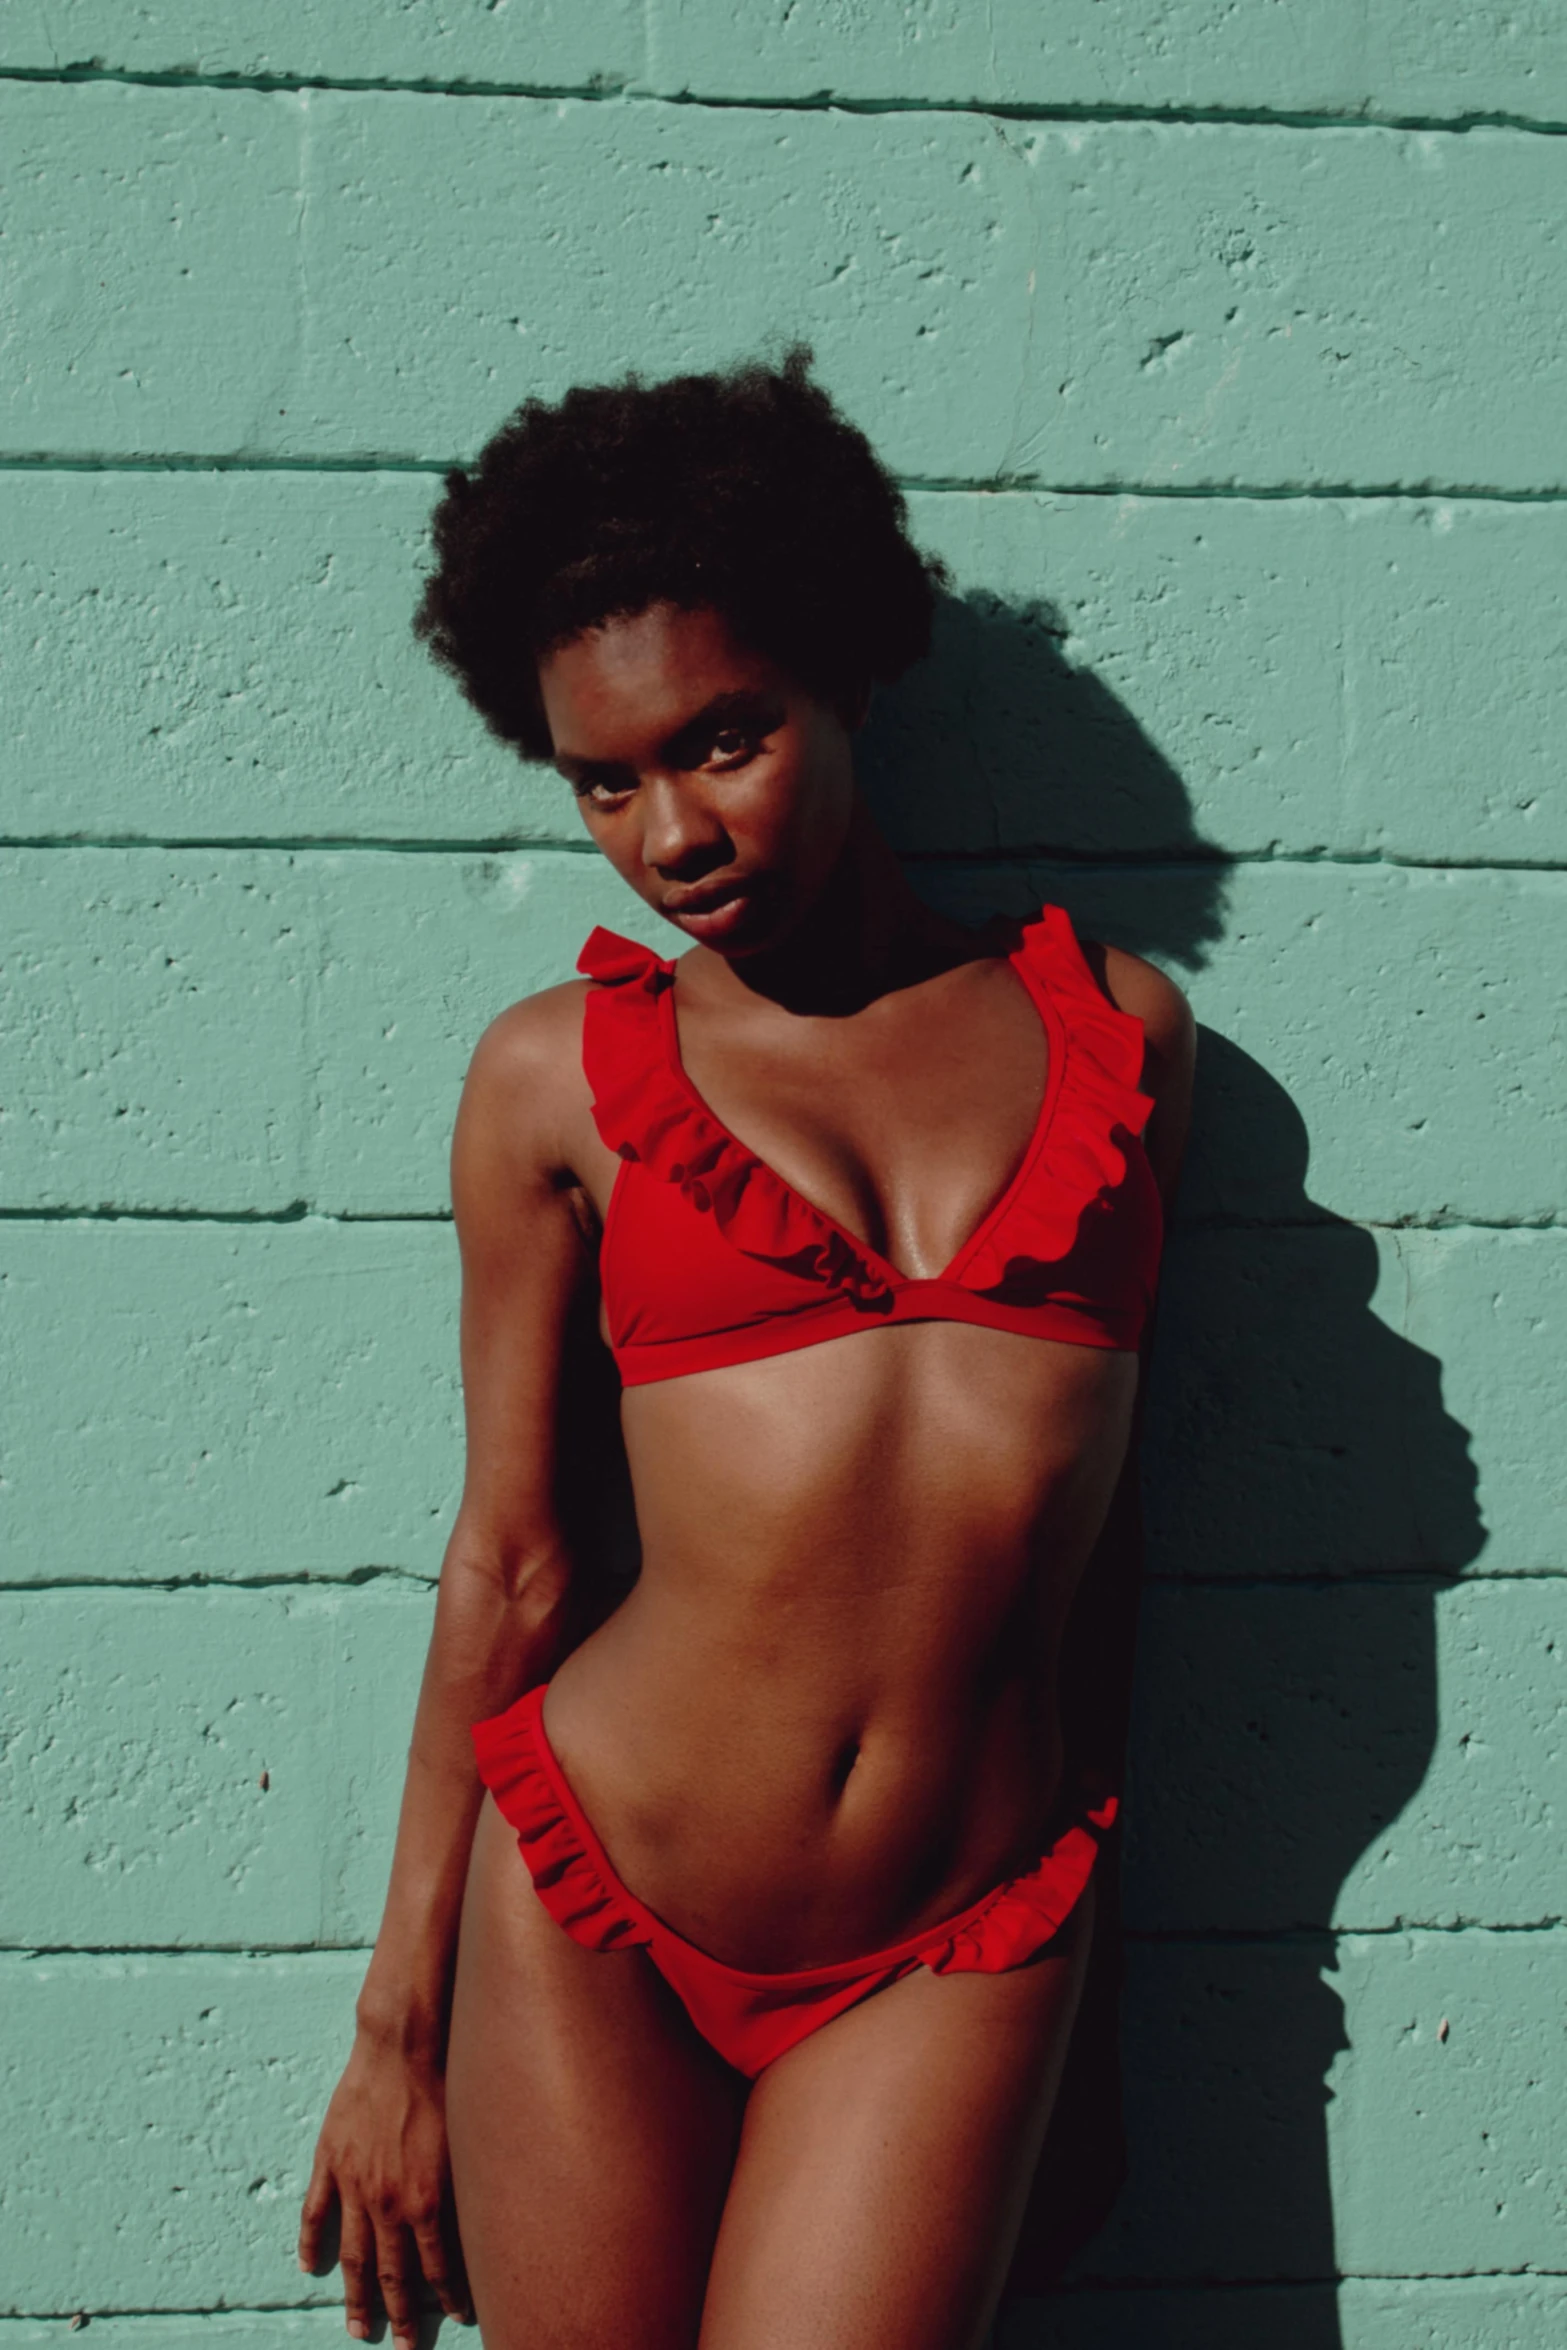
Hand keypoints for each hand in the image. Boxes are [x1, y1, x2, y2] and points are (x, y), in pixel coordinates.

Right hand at [299, 2030, 470, 2344]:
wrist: (403, 2047)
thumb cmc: (446, 2085)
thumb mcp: (467, 2145)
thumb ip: (465, 2191)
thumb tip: (479, 2225)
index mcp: (427, 2202)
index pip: (438, 2266)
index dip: (447, 2296)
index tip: (456, 2315)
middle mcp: (389, 2204)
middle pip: (392, 2273)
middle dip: (400, 2313)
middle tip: (403, 2346)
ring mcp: (354, 2186)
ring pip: (353, 2256)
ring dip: (357, 2297)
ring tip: (359, 2329)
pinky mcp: (330, 2163)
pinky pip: (315, 2213)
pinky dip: (310, 2244)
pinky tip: (310, 2267)